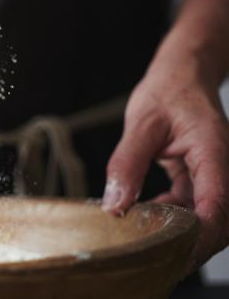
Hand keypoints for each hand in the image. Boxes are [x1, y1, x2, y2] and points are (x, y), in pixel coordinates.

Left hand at [102, 0, 228, 270]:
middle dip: (193, 244)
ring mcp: (213, 172)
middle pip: (219, 219)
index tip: (176, 252)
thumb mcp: (141, 123)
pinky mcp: (201, 176)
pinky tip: (146, 214)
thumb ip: (128, 162)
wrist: (181, 74)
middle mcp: (221, 166)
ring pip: (207, 215)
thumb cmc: (167, 91)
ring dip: (181, 231)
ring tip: (145, 238)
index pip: (216, 203)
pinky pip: (193, 205)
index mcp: (213, 150)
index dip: (201, 235)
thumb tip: (115, 204)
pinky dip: (172, 214)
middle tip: (157, 258)